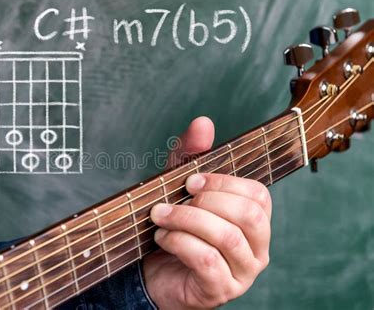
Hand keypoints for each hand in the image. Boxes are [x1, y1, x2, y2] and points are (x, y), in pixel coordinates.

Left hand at [143, 117, 271, 308]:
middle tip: (173, 200)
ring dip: (187, 220)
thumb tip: (203, 122)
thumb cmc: (176, 228)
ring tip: (160, 217)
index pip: (258, 194)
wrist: (154, 272)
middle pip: (248, 215)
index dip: (223, 183)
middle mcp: (257, 248)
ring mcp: (242, 273)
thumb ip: (193, 157)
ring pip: (228, 238)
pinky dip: (179, 242)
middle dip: (205, 201)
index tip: (189, 181)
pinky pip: (207, 261)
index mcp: (255, 222)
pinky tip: (162, 238)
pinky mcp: (220, 290)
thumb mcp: (180, 188)